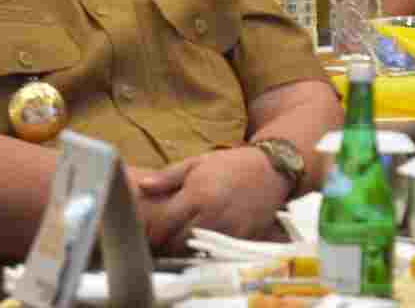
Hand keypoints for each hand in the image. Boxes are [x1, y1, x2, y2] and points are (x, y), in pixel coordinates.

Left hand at [134, 148, 289, 254]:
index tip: (155, 228)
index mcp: (197, 194)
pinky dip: (210, 247)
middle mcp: (212, 214)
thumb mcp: (198, 163)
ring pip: (198, 249)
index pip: (165, 226)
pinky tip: (209, 235)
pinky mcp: (243, 237)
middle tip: (170, 233)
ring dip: (189, 245)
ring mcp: (229, 228)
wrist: (272, 168)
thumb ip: (168, 177)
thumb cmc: (230, 164)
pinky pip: (218, 250)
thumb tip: (142, 187)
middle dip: (170, 240)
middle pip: (179, 242)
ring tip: (188, 233)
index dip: (156, 231)